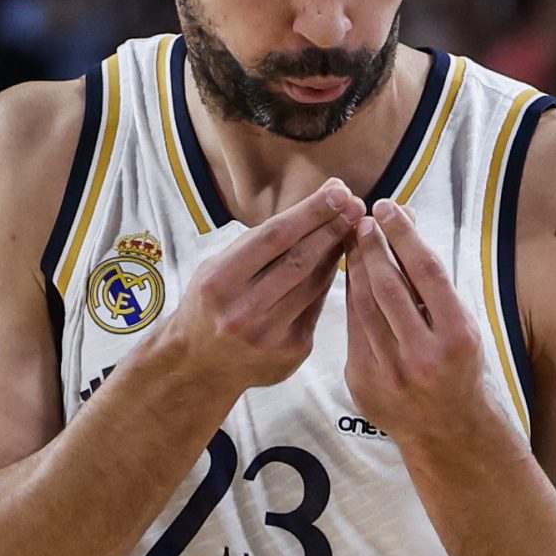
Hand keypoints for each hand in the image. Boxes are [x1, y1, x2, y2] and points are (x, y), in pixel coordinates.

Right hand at [157, 180, 363, 398]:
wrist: (200, 365)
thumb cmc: (211, 304)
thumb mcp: (217, 267)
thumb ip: (259, 242)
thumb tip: (312, 205)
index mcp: (220, 282)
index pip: (274, 237)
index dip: (310, 212)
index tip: (338, 190)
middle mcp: (244, 310)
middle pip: (300, 259)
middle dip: (332, 226)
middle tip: (356, 202)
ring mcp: (270, 334)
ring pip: (314, 282)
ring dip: (336, 251)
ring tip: (353, 225)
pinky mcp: (292, 350)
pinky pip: (317, 305)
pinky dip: (329, 280)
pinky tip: (340, 260)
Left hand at [342, 198, 494, 448]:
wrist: (445, 431)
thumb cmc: (458, 367)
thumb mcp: (463, 325)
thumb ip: (434, 282)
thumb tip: (406, 222)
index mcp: (457, 337)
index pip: (426, 273)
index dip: (405, 235)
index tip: (389, 208)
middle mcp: (423, 356)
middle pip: (389, 286)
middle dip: (373, 246)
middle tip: (362, 217)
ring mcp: (390, 373)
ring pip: (364, 305)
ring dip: (355, 267)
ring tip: (353, 239)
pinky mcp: (363, 382)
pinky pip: (353, 329)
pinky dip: (350, 298)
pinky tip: (348, 275)